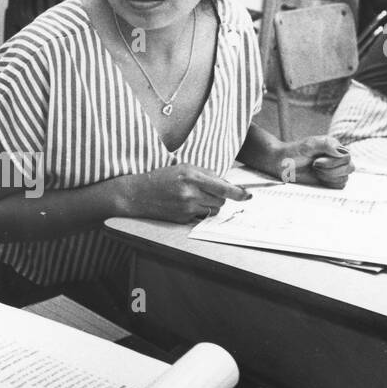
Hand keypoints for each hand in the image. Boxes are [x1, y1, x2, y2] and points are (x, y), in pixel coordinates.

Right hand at [122, 164, 249, 222]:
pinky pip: (200, 216)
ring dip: (210, 204)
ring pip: (213, 209)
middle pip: (221, 200)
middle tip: (208, 192)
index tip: (248, 195)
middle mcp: (189, 192)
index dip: (238, 193)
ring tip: (196, 198)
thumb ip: (206, 174)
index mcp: (191, 176)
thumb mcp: (183, 168)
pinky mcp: (181, 219)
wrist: (137, 194)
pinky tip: (184, 205)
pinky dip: (198, 211)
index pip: (222, 187)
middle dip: (220, 197)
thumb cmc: (161, 178)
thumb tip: (226, 184)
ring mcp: (185, 208)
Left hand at [271, 135, 353, 188]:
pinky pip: (339, 185)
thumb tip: (342, 152)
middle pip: (349, 168)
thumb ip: (327, 145)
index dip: (333, 162)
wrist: (282, 163)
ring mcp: (334, 170)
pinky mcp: (330, 180)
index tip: (316, 162)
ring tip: (315, 171)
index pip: (346, 157)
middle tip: (314, 166)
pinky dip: (329, 183)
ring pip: (344, 178)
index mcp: (335, 147)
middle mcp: (337, 158)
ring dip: (328, 177)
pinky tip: (317, 178)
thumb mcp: (309, 145)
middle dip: (330, 170)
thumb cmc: (294, 152)